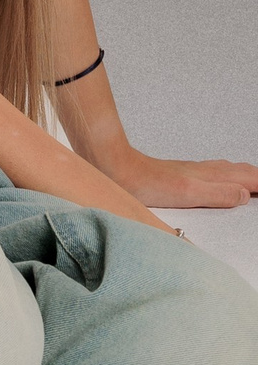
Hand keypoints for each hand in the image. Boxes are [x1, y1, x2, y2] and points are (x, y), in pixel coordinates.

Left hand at [103, 146, 257, 211]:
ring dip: (247, 176)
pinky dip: (230, 176)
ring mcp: (194, 171)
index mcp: (211, 176)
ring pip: (230, 170)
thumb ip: (218, 193)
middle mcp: (206, 171)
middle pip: (242, 172)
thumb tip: (244, 195)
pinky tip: (222, 180)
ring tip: (255, 183)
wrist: (119, 169)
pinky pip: (216, 173)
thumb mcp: (189, 193)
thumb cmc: (148, 183)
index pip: (248, 179)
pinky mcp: (183, 174)